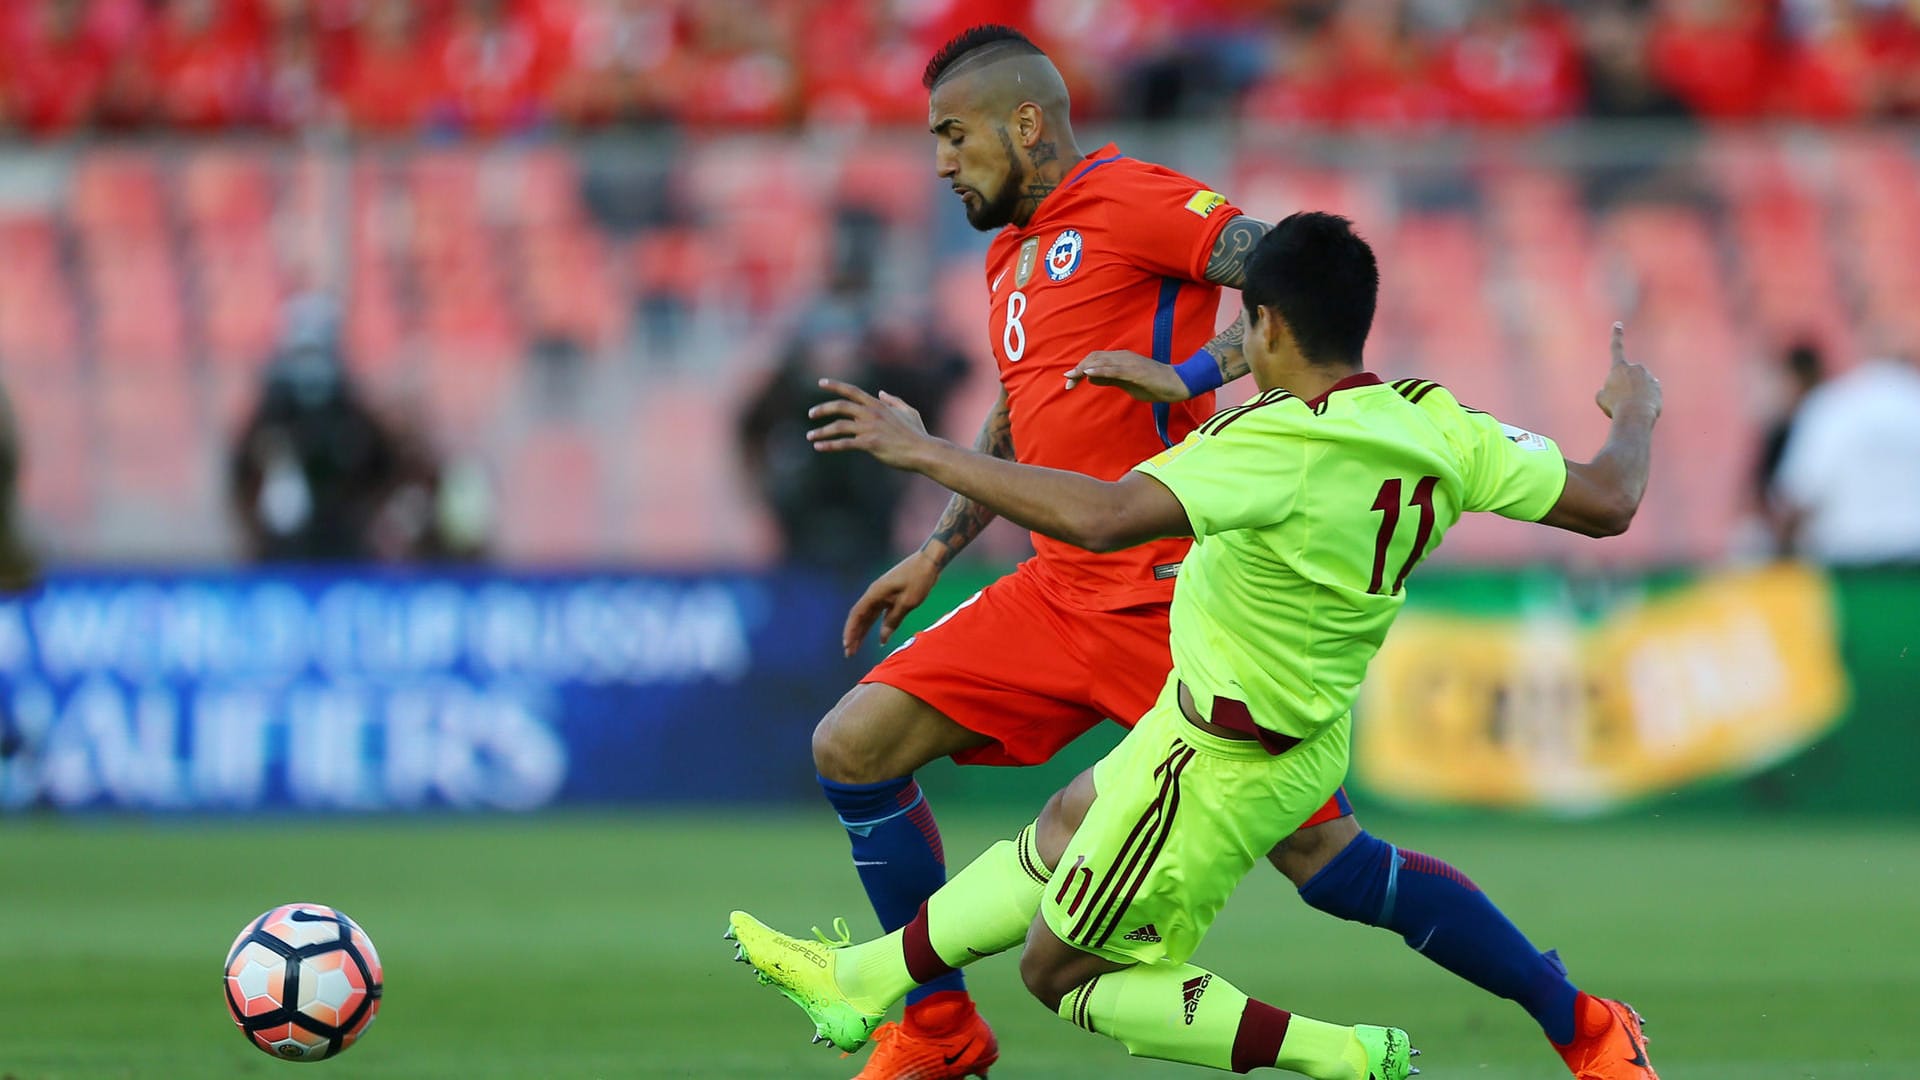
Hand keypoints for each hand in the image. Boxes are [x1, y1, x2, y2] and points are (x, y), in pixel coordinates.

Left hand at [807, 379, 936, 469]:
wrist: (923, 451)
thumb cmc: (917, 434)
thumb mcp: (909, 411)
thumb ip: (894, 401)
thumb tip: (882, 393)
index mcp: (878, 405)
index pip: (852, 391)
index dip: (835, 385)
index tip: (821, 382)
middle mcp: (871, 414)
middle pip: (840, 406)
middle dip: (822, 409)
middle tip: (810, 414)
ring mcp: (870, 428)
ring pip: (839, 426)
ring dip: (822, 431)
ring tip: (810, 436)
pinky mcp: (869, 444)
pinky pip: (844, 443)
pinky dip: (829, 445)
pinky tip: (818, 447)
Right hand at [841, 549, 941, 655]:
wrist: (928, 561)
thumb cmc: (919, 579)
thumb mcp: (908, 602)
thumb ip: (893, 620)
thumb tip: (882, 639)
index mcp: (875, 594)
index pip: (857, 615)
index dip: (850, 631)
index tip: (847, 646)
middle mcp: (874, 594)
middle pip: (860, 617)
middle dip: (854, 636)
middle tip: (849, 654)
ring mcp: (882, 594)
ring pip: (868, 616)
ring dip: (863, 632)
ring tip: (857, 648)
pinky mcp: (890, 596)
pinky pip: (879, 613)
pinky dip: (877, 626)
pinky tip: (879, 638)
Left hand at [1064, 350, 1191, 401]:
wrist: (1176, 384)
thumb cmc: (1152, 384)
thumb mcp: (1126, 382)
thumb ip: (1109, 379)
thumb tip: (1091, 377)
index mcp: (1121, 358)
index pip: (1095, 359)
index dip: (1080, 368)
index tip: (1069, 381)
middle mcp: (1123, 356)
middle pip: (1094, 357)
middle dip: (1078, 369)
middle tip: (1067, 382)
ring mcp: (1129, 362)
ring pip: (1102, 361)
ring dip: (1084, 368)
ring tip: (1071, 376)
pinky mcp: (1135, 371)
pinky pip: (1114, 369)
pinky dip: (1100, 370)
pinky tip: (1089, 373)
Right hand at [1596, 322, 1661, 420]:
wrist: (1636, 416)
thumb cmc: (1615, 406)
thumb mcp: (1601, 398)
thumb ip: (1606, 390)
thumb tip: (1615, 390)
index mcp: (1619, 367)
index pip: (1616, 348)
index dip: (1616, 336)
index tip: (1618, 324)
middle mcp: (1636, 368)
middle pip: (1627, 377)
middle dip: (1625, 387)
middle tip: (1620, 402)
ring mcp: (1648, 377)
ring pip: (1638, 386)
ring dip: (1634, 395)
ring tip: (1630, 407)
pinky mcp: (1658, 387)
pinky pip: (1648, 394)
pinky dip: (1644, 401)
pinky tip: (1641, 409)